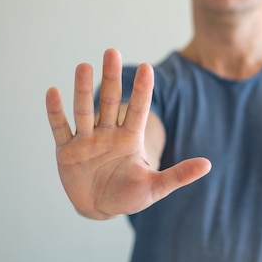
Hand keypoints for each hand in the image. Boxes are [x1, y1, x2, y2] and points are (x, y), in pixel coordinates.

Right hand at [46, 49, 210, 218]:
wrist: (100, 209)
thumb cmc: (130, 195)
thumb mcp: (156, 188)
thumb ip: (179, 175)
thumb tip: (208, 165)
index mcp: (131, 138)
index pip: (139, 109)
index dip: (142, 90)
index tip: (148, 68)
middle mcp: (108, 133)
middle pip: (111, 101)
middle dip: (112, 78)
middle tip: (112, 52)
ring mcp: (87, 139)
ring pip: (84, 110)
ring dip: (82, 90)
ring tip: (84, 65)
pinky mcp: (67, 150)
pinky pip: (61, 128)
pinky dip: (56, 112)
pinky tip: (53, 92)